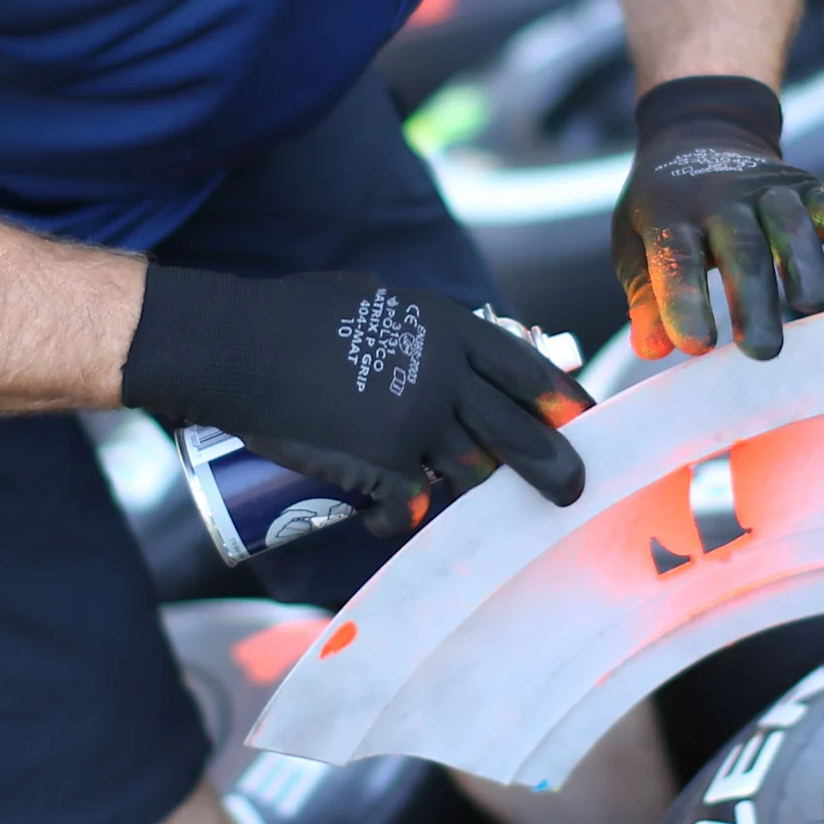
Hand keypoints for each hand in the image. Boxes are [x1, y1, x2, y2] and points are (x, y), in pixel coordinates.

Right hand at [122, 266, 590, 535]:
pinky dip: (402, 519)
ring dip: (470, 489)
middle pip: (520, 433)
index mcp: (448, 331)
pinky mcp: (381, 468)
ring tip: (466, 499)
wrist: (237, 349)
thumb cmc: (297, 316)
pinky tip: (387, 521)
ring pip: (471, 472)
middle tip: (571, 491)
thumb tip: (449, 351)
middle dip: (554, 468)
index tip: (586, 421)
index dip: (563, 400)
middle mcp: (443, 378)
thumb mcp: (381, 302)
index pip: (527, 370)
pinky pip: (412, 507)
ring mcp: (415, 426)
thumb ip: (423, 332)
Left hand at [613, 75, 823, 362]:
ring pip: (787, 221)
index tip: (696, 346)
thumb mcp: (634, 244)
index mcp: (669, 215)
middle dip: (753, 299)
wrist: (697, 135)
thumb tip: (652, 349)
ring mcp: (763, 188)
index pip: (676, 260)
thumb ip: (645, 296)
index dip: (684, 301)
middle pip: (740, 248)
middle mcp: (718, 198)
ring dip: (802, 261)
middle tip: (761, 350)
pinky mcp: (801, 183)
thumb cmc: (664, 211)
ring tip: (811, 305)